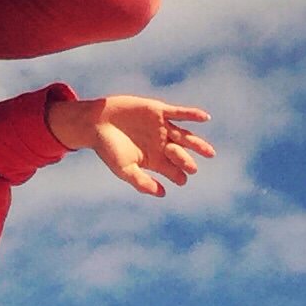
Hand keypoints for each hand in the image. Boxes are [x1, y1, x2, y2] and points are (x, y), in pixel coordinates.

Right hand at [47, 93, 213, 196]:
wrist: (96, 122)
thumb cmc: (108, 149)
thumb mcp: (124, 169)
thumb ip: (142, 181)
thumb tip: (162, 194)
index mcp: (154, 160)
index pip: (173, 171)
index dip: (179, 176)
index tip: (182, 180)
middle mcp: (161, 144)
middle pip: (181, 154)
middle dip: (186, 161)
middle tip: (192, 168)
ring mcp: (161, 127)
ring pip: (184, 136)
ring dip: (197, 144)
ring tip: (209, 153)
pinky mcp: (158, 111)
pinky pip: (179, 113)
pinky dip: (192, 115)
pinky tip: (205, 118)